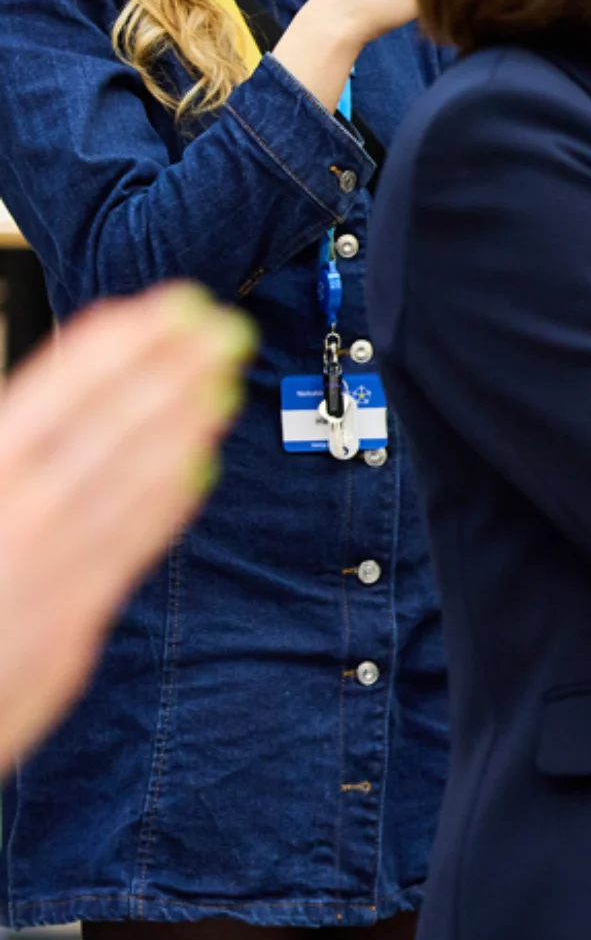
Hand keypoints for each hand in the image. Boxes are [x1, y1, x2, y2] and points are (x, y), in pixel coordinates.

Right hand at [0, 285, 249, 763]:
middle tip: (220, 327)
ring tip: (220, 381)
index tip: (163, 310)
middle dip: (165, 375)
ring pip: (125, 488)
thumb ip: (4, 461)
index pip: (50, 401)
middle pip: (102, 434)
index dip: (111, 351)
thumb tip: (35, 423)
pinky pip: (124, 550)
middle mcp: (10, 521)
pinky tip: (197, 466)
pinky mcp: (64, 630)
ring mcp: (41, 577)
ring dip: (178, 428)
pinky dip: (163, 503)